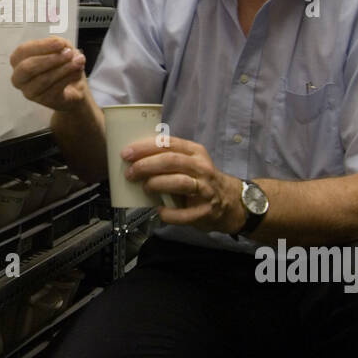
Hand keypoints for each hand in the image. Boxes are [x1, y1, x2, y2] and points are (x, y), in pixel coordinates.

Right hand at [10, 37, 87, 112]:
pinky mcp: (43, 101)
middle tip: (69, 53)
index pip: (23, 51)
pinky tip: (78, 72)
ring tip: (79, 61)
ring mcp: (29, 92)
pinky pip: (54, 89)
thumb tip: (61, 46)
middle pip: (28, 67)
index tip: (60, 43)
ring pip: (44, 79)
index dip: (42, 46)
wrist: (73, 88)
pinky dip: (68, 78)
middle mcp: (19, 77)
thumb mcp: (60, 48)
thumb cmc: (61, 64)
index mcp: (18, 60)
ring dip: (64, 68)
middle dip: (50, 59)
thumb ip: (58, 43)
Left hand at [120, 135, 244, 234]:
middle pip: (171, 161)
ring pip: (179, 182)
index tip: (127, 153)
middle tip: (130, 172)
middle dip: (146, 165)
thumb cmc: (202, 180)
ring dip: (157, 184)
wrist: (231, 202)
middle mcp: (202, 168)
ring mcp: (206, 190)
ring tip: (145, 187)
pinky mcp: (206, 211)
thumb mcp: (190, 162)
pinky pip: (183, 213)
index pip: (169, 144)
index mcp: (195, 152)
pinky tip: (160, 211)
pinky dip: (168, 213)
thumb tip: (134, 159)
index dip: (145, 147)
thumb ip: (169, 158)